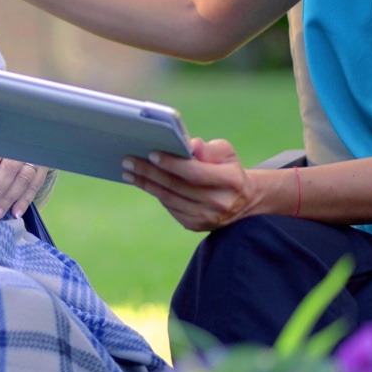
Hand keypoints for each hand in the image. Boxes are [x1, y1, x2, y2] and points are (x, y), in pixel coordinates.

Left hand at [0, 144, 49, 220]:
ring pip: (23, 179)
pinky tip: (16, 213)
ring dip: (10, 199)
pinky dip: (26, 200)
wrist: (26, 129)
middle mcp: (19, 146)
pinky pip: (36, 184)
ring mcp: (33, 156)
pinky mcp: (43, 165)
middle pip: (9, 170)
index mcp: (1, 138)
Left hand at [121, 137, 263, 231]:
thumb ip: (207, 148)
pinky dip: (156, 193)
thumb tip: (189, 145)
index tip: (151, 153)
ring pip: (169, 199)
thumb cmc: (228, 168)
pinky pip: (170, 207)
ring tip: (128, 172)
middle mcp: (219, 202)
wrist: (242, 200)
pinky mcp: (196, 225)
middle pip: (176, 186)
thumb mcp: (225, 152)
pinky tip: (143, 182)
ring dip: (146, 184)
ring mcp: (206, 217)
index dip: (171, 164)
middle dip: (149, 172)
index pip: (194, 173)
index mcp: (230, 181)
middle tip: (128, 161)